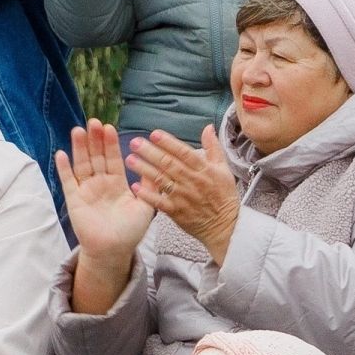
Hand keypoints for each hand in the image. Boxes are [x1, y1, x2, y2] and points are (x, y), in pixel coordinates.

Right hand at [57, 120, 154, 315]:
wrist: (114, 251)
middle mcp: (100, 183)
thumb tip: (158, 166)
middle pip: (96, 157)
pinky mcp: (74, 200)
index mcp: (117, 183)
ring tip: (78, 130)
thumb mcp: (145, 207)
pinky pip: (68, 182)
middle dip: (95, 140)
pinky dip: (64, 168)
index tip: (109, 128)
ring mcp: (86, 190)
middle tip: (94, 122)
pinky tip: (61, 154)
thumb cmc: (130, 231)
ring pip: (82, 164)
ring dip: (79, 148)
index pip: (113, 158)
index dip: (110, 144)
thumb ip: (149, 186)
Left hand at [126, 127, 241, 265]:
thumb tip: (208, 127)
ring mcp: (183, 197)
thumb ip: (213, 147)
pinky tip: (135, 187)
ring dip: (145, 170)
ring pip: (162, 181)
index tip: (154, 134)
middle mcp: (192, 181)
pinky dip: (148, 195)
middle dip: (151, 152)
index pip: (184, 152)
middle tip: (135, 142)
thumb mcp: (224, 169)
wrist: (224, 226)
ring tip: (130, 160)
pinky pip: (160, 203)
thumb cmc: (224, 195)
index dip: (169, 143)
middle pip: (169, 164)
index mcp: (204, 169)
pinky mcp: (176, 211)